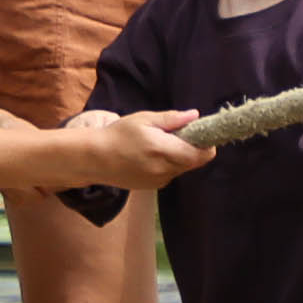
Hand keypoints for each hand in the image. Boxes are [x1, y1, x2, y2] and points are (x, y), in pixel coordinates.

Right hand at [76, 106, 212, 187]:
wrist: (96, 159)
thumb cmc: (119, 135)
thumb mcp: (144, 119)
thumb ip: (172, 119)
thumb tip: (194, 116)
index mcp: (164, 150)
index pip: (201, 155)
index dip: (207, 144)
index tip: (200, 132)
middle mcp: (165, 169)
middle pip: (194, 162)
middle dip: (192, 148)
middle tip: (178, 134)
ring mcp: (159, 181)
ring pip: (182, 168)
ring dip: (180, 156)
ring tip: (160, 144)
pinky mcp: (153, 187)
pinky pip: (170, 174)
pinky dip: (169, 164)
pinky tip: (151, 156)